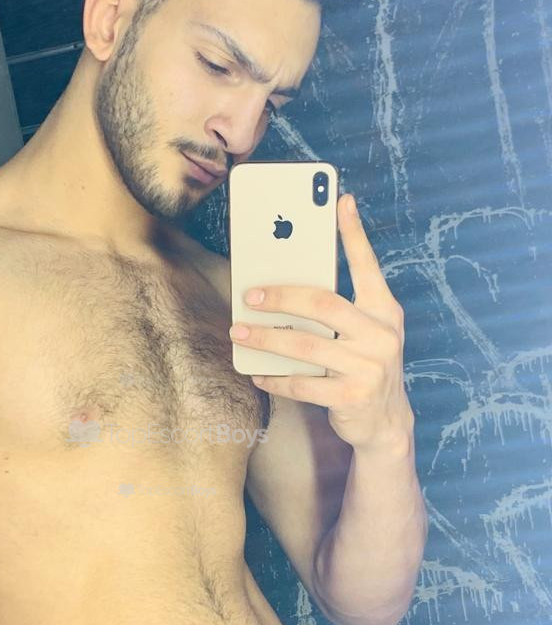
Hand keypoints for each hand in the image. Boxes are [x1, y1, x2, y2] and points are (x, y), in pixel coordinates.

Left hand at [228, 193, 413, 451]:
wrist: (386, 424)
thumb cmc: (363, 367)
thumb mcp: (363, 334)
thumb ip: (337, 310)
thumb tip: (283, 287)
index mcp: (385, 311)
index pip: (368, 265)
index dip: (353, 233)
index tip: (340, 200)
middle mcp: (382, 335)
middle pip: (323, 304)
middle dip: (280, 297)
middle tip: (248, 296)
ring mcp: (369, 367)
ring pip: (305, 346)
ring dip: (265, 339)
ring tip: (238, 333)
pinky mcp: (352, 397)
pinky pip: (302, 384)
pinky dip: (274, 379)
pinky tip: (257, 374)